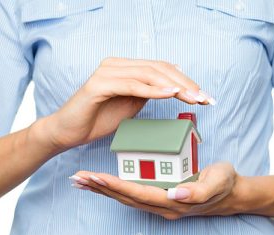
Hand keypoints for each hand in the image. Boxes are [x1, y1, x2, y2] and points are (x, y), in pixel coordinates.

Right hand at [34, 57, 214, 151]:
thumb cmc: (98, 119)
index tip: (204, 96)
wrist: (68, 131)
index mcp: (126, 68)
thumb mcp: (129, 105)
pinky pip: (131, 85)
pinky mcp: (99, 85)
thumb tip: (168, 87)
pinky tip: (170, 93)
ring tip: (193, 97)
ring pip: (148, 74)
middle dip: (185, 83)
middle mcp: (117, 65)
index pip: (161, 69)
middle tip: (204, 97)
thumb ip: (146, 93)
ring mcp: (107, 72)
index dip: (185, 80)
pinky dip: (152, 89)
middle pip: (159, 68)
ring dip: (174, 85)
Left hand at [70, 162, 245, 219]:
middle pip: (126, 198)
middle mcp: (163, 206)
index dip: (116, 186)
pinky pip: (134, 195)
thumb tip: (176, 195)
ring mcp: (161, 204)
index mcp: (174, 202)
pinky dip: (116, 189)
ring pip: (126, 198)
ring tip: (83, 182)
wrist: (232, 192)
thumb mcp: (218, 182)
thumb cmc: (224, 183)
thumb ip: (198, 191)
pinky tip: (105, 185)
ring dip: (104, 190)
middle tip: (78, 179)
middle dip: (101, 189)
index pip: (138, 193)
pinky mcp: (161, 198)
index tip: (96, 177)